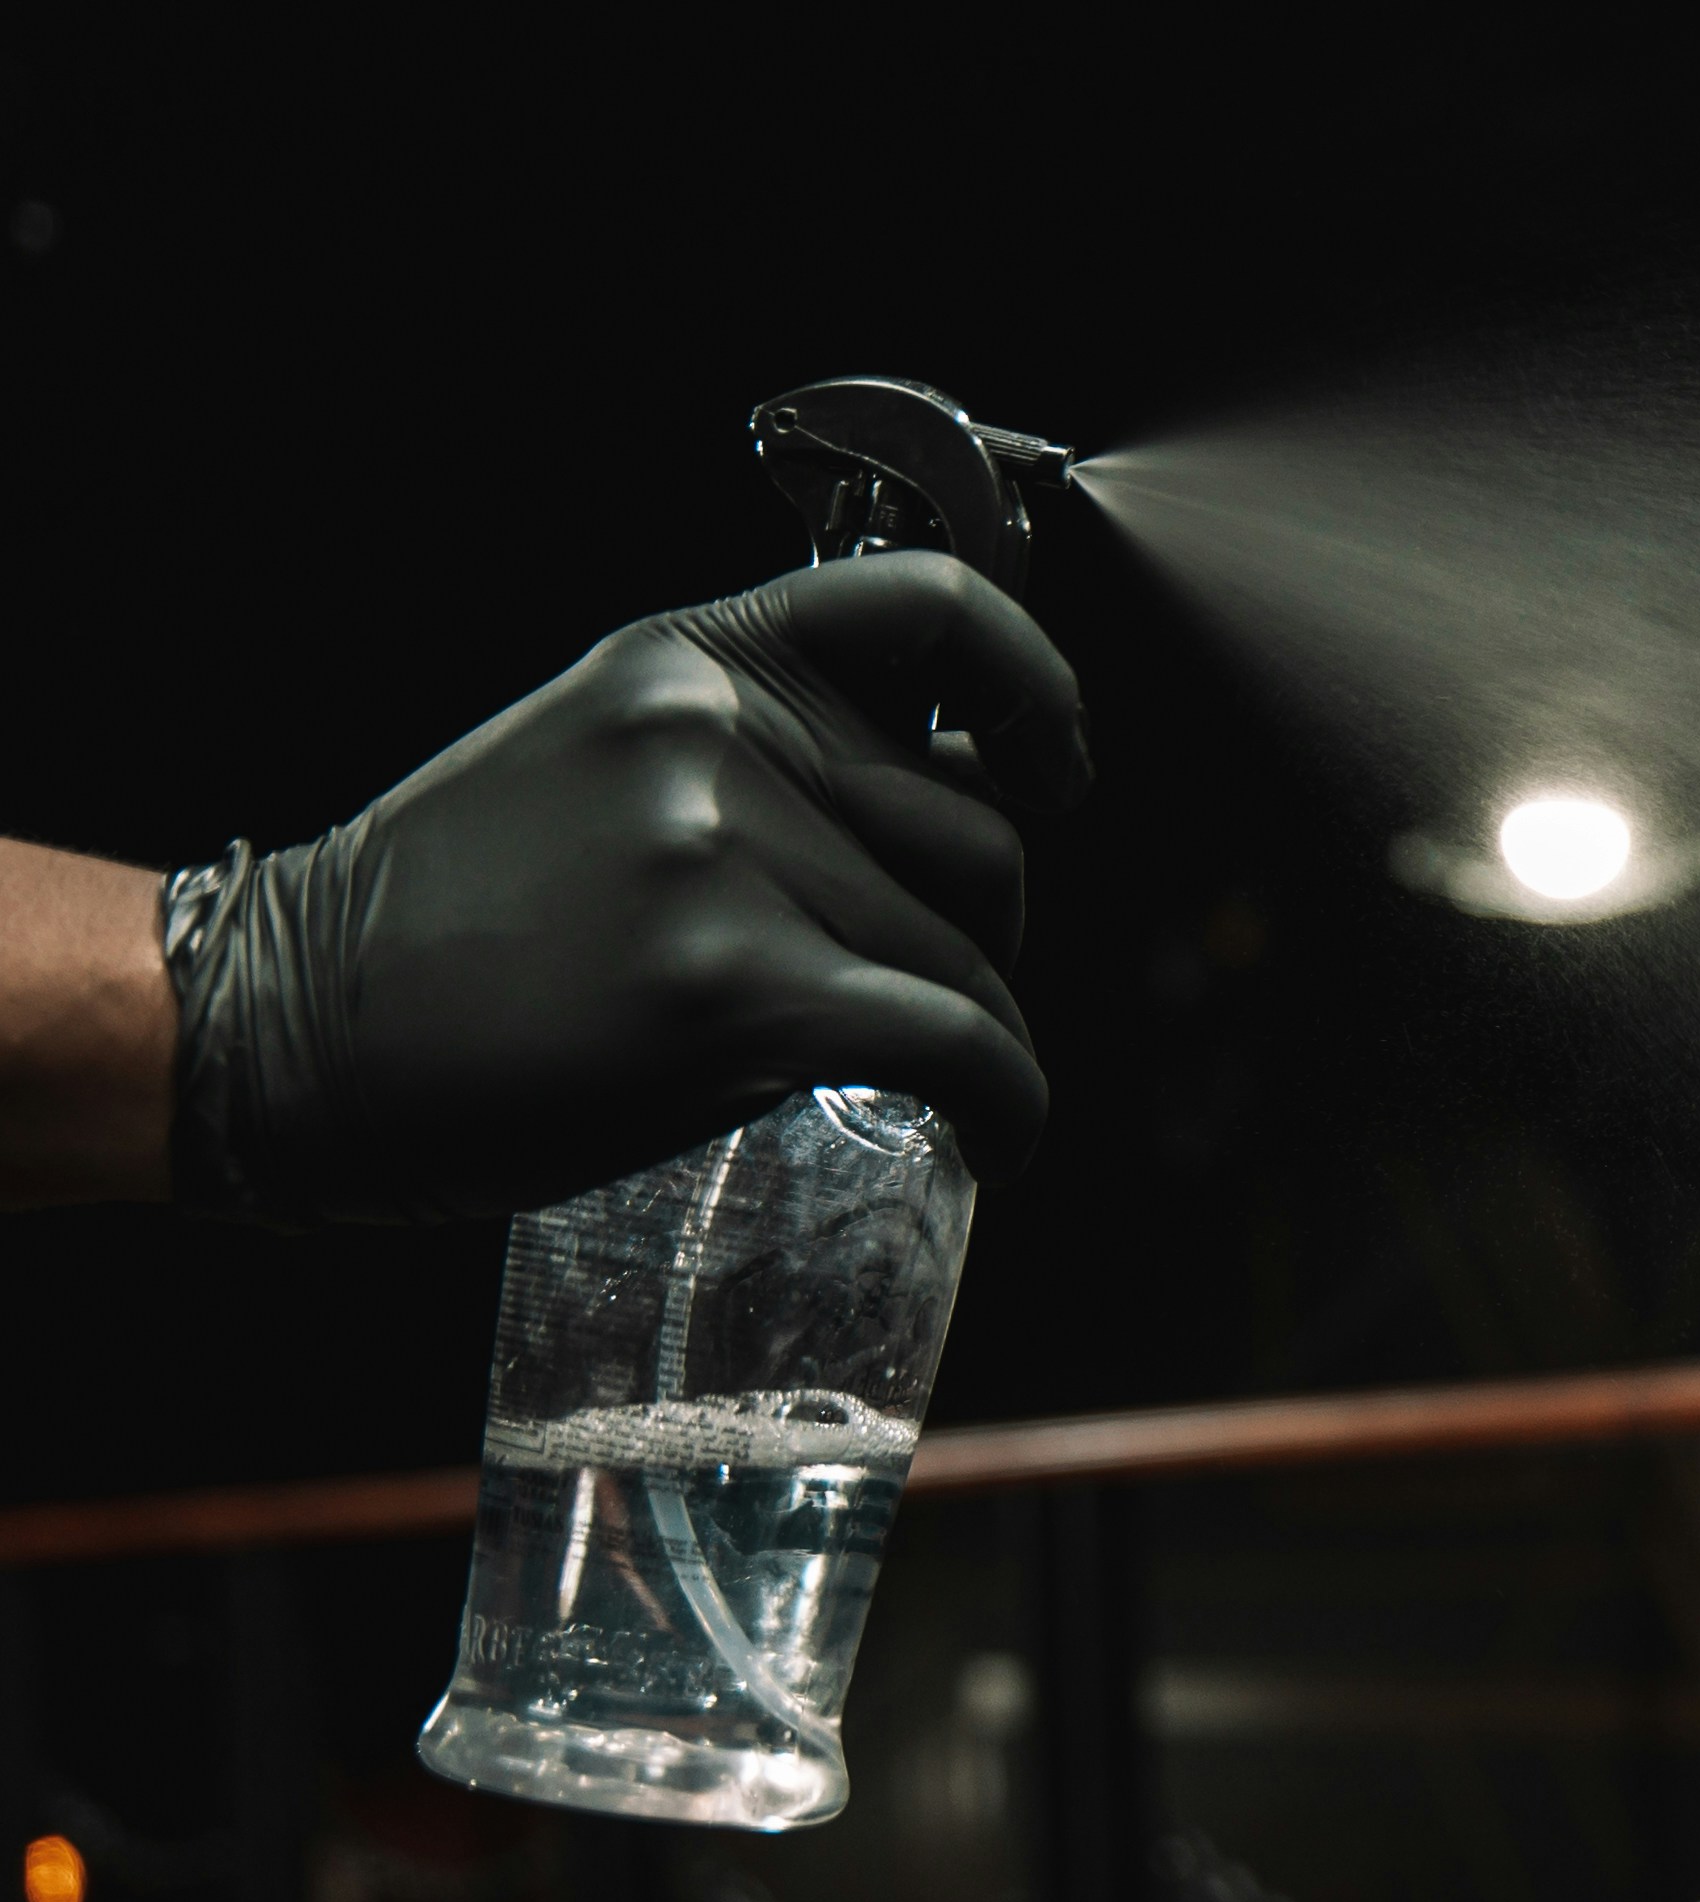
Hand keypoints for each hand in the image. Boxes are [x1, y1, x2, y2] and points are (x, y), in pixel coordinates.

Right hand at [164, 550, 1091, 1221]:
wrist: (286, 1031)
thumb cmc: (454, 928)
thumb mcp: (598, 762)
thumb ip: (754, 752)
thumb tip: (956, 795)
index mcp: (690, 660)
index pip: (932, 608)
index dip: (1036, 688)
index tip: (1058, 772)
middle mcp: (716, 738)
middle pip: (978, 841)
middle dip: (977, 935)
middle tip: (909, 1001)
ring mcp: (724, 862)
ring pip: (970, 961)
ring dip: (974, 1040)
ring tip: (908, 1086)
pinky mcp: (736, 992)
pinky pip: (960, 1045)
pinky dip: (1009, 1108)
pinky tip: (992, 1142)